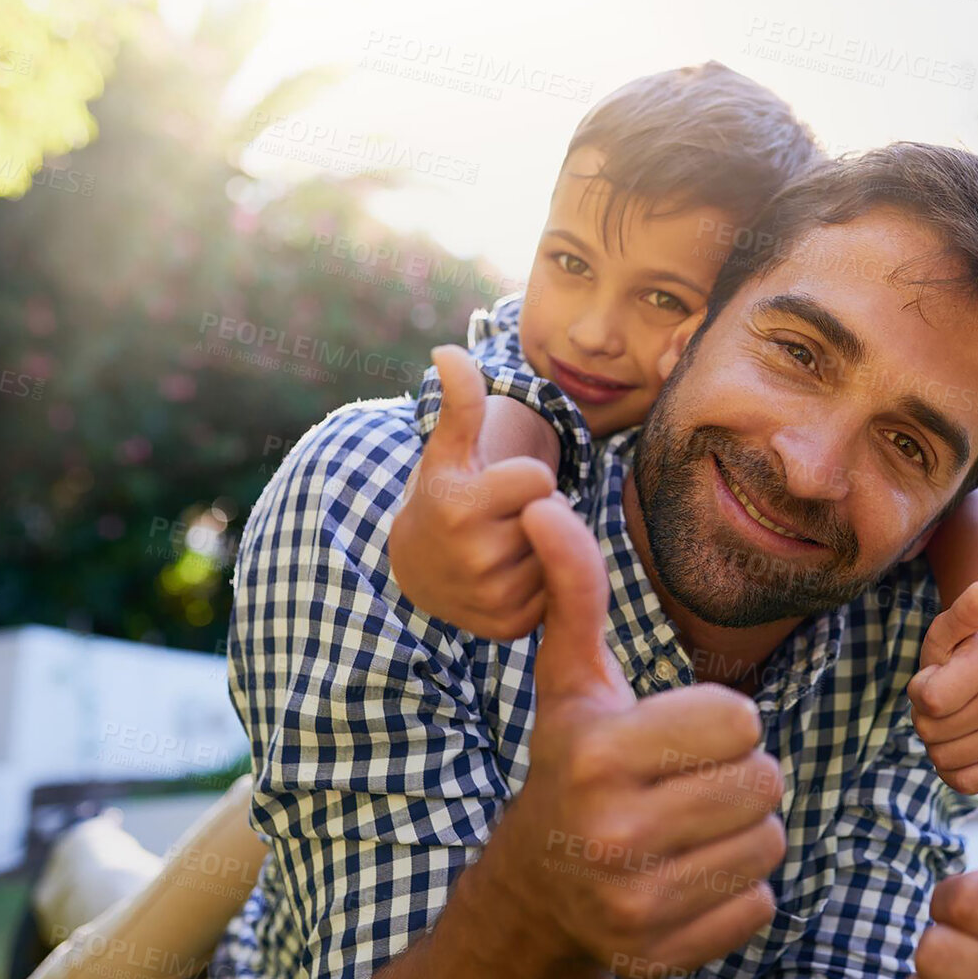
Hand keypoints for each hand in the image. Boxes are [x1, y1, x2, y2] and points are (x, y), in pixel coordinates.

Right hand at [388, 346, 556, 639]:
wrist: (419, 571)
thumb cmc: (444, 496)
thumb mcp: (449, 449)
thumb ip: (459, 400)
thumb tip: (447, 351)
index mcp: (461, 507)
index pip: (539, 479)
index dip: (525, 479)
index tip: (495, 488)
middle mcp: (475, 557)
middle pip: (553, 515)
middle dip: (535, 512)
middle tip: (499, 520)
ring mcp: (492, 597)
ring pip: (558, 553)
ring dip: (542, 547)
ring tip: (503, 547)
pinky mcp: (509, 627)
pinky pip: (558, 591)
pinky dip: (542, 583)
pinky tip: (511, 577)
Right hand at [488, 495, 787, 978]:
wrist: (536, 888)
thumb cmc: (573, 764)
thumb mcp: (573, 682)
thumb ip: (575, 593)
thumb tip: (546, 506)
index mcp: (599, 753)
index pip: (740, 720)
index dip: (722, 722)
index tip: (679, 735)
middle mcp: (612, 832)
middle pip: (764, 782)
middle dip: (740, 776)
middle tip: (690, 783)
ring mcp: (635, 902)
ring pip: (768, 843)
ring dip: (745, 831)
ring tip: (693, 826)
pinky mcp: (662, 954)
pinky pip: (760, 904)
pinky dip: (738, 890)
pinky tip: (689, 875)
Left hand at [907, 579, 977, 793]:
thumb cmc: (958, 654)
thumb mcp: (948, 630)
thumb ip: (963, 611)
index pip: (927, 700)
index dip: (920, 689)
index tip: (938, 675)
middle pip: (929, 730)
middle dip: (926, 715)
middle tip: (947, 698)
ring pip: (941, 758)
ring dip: (937, 740)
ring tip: (956, 716)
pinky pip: (961, 783)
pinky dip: (952, 767)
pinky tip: (963, 741)